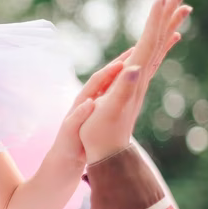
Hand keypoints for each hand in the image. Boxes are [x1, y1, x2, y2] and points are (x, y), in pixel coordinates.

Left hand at [47, 55, 131, 171]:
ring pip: (114, 83)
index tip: (123, 62)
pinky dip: (128, 84)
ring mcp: (97, 105)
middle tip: (138, 47)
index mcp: (81, 102)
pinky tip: (140, 79)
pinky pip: (118, 94)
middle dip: (121, 62)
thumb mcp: (70, 133)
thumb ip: (77, 118)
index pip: (97, 81)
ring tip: (143, 56)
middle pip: (107, 76)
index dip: (110, 71)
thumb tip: (90, 103)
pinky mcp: (102, 113)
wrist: (64, 161)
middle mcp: (89, 100)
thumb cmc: (65, 148)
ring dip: (127, 70)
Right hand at [80, 0, 191, 162]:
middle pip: (157, 41)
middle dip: (166, 16)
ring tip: (180, 11)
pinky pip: (152, 59)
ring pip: (158, 48)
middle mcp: (140, 77)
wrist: (107, 153)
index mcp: (133, 78)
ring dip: (166, 27)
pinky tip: (168, 40)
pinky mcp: (135, 86)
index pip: (148, 42)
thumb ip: (120, 89)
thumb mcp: (108, 110)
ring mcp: (139, 81)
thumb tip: (133, 68)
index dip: (154, 20)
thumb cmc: (100, 133)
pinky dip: (161, 44)